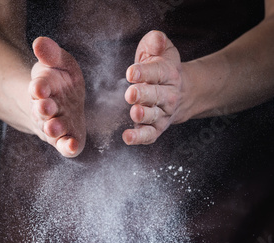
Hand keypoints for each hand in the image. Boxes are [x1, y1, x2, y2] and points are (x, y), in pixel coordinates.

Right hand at [29, 37, 85, 157]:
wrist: (59, 105)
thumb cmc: (61, 82)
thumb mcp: (60, 63)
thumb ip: (52, 54)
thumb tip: (39, 42)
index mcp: (43, 88)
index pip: (38, 87)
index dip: (38, 87)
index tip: (39, 87)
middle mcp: (45, 110)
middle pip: (42, 111)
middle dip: (43, 109)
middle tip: (45, 107)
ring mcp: (54, 127)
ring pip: (51, 130)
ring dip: (52, 128)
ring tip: (54, 127)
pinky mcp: (65, 140)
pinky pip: (65, 146)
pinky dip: (67, 147)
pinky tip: (72, 145)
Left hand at [123, 30, 183, 145]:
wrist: (181, 92)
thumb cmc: (163, 68)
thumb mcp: (163, 50)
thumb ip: (157, 42)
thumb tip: (157, 40)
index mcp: (169, 74)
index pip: (158, 72)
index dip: (144, 72)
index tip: (131, 73)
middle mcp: (168, 96)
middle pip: (156, 96)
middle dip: (143, 94)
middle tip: (131, 93)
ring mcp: (162, 114)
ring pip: (153, 116)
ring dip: (143, 115)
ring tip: (134, 112)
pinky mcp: (156, 129)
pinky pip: (149, 135)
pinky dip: (139, 138)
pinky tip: (127, 137)